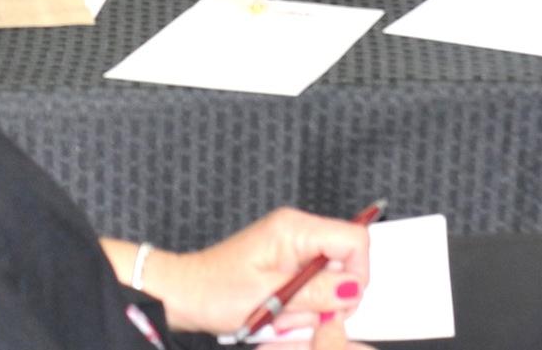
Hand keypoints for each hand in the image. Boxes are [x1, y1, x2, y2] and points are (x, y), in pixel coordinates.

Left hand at [138, 207, 369, 334]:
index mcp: (295, 228)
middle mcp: (296, 231)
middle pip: (344, 262)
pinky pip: (311, 286)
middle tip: (299, 312)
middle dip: (329, 296)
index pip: (354, 240)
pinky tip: (278, 312)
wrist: (185, 294)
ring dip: (310, 305)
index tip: (340, 302)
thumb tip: (352, 289)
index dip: (356, 275)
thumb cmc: (214, 290)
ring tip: (280, 313)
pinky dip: (300, 305)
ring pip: (329, 279)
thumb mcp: (270, 297)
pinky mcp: (286, 263)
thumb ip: (317, 292)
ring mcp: (292, 247)